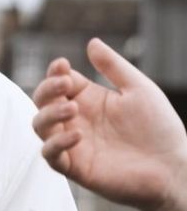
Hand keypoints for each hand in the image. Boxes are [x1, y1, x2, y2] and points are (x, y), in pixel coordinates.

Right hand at [32, 37, 186, 210]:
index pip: (59, 82)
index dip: (54, 72)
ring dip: (49, 114)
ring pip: (40, 126)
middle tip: (64, 85)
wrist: (171, 168)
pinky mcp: (74, 167)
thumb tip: (91, 42)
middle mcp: (76, 120)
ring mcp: (72, 144)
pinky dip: (56, 144)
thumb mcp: (138, 89)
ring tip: (71, 108)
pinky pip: (50, 155)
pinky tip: (77, 135)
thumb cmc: (159, 129)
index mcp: (89, 100)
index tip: (62, 65)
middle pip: (42, 102)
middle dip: (47, 90)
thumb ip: (113, 66)